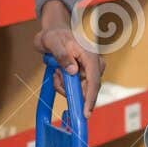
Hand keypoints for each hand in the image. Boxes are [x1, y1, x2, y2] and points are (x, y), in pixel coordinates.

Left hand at [34, 0, 102, 118]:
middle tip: (57, 74)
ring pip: (78, 90)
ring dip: (64, 85)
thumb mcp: (54, 43)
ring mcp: (89, 71)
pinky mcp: (83, 75)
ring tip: (56, 69)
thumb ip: (62, 56)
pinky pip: (74, 88)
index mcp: (90, 56)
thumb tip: (73, 71)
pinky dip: (63, 84)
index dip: (90, 98)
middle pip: (86, 89)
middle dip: (69, 89)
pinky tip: (58, 72)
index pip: (94, 80)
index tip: (85, 112)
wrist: (53, 33)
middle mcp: (93, 65)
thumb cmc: (55, 35)